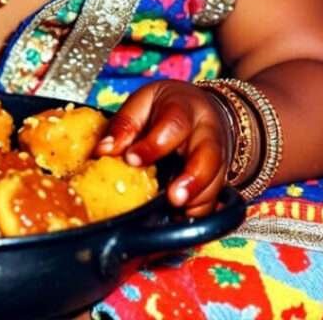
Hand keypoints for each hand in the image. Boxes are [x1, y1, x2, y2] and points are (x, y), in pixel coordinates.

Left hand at [94, 80, 229, 216]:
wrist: (198, 108)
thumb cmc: (167, 106)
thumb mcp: (143, 101)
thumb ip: (125, 124)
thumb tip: (103, 150)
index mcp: (186, 108)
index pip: (175, 125)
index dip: (154, 144)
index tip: (132, 159)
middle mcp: (208, 134)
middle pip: (209, 157)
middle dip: (193, 180)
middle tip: (174, 199)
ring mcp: (218, 158)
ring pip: (215, 183)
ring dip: (197, 202)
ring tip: (176, 214)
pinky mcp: (217, 180)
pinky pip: (213, 201)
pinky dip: (198, 214)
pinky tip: (179, 220)